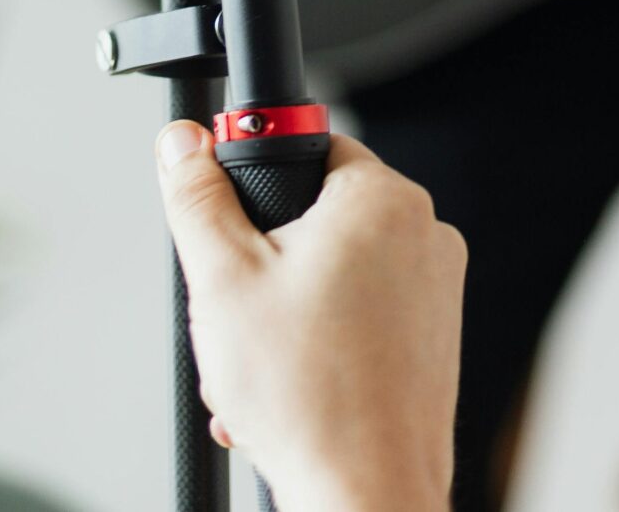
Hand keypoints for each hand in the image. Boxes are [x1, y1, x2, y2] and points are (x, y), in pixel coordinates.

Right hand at [157, 123, 462, 511]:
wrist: (365, 495)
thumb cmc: (309, 398)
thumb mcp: (222, 277)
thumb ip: (196, 196)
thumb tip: (183, 142)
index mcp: (384, 200)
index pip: (309, 145)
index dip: (255, 183)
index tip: (228, 213)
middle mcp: (425, 236)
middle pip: (316, 215)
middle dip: (262, 263)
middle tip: (235, 310)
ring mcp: (435, 292)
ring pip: (333, 273)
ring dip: (281, 313)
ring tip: (256, 366)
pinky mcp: (432, 340)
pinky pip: (360, 316)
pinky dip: (317, 343)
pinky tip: (285, 388)